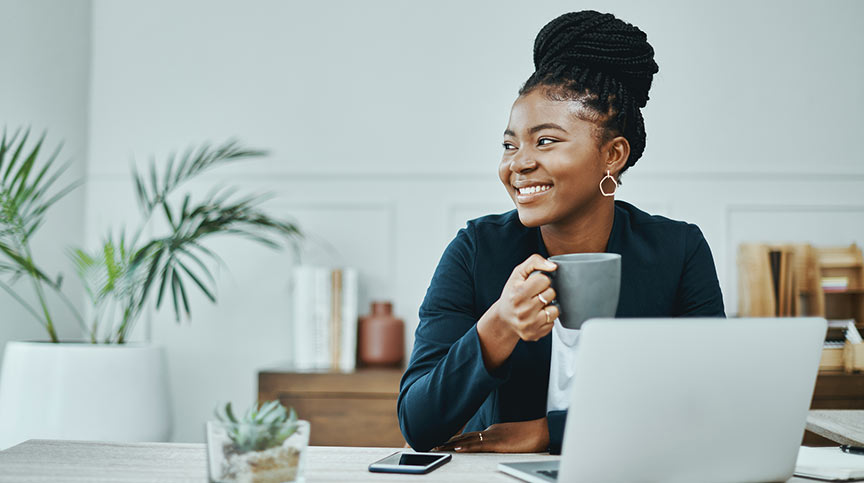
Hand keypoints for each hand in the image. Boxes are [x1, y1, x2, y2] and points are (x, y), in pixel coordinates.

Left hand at [432, 418, 549, 452]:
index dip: (454, 438)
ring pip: (468, 440)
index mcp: (491, 432)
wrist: (542, 431)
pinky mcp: (498, 443)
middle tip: (432, 445)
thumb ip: (500, 441)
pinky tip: (457, 448)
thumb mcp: (510, 439)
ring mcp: (493, 437)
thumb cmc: (530, 436)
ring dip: (451, 444)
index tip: (441, 441)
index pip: (469, 435)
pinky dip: (466, 446)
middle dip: (447, 441)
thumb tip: (493, 446)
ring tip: (437, 448)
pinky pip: (479, 445)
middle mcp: (489, 432)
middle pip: (464, 436)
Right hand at [496, 254, 558, 341]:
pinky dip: (547, 319)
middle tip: (535, 295)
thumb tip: (553, 266)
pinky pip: (552, 323)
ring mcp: (529, 324)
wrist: (503, 318)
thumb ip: (534, 262)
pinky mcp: (534, 334)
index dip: (541, 280)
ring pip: (554, 310)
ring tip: (538, 306)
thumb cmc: (512, 294)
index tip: (534, 284)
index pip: (544, 280)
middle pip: (551, 294)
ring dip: (548, 306)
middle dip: (545, 292)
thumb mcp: (518, 273)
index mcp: (518, 293)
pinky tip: (537, 316)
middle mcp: (523, 310)